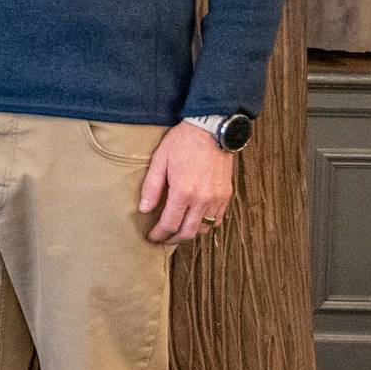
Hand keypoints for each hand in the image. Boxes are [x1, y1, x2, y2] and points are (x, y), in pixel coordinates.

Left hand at [141, 121, 234, 243]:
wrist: (211, 130)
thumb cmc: (182, 143)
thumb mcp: (160, 161)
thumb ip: (152, 187)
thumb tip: (144, 209)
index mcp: (183, 192)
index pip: (170, 224)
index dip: (159, 234)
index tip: (151, 237)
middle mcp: (202, 200)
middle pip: (188, 232)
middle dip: (173, 239)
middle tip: (163, 239)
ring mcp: (217, 199)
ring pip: (204, 228)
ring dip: (189, 233)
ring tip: (177, 230)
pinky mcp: (226, 195)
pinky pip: (217, 219)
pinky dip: (205, 224)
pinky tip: (195, 220)